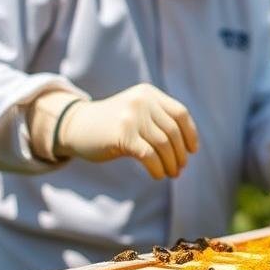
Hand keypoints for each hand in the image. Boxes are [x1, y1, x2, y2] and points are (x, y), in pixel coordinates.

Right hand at [56, 83, 198, 178]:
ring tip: (171, 173)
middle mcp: (142, 101)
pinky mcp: (123, 135)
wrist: (76, 126)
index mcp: (148, 93)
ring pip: (163, 145)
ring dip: (170, 163)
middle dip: (180, 153)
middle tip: (180, 168)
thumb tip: (187, 148)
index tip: (192, 150)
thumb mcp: (136, 112)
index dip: (190, 134)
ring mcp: (132, 117)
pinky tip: (157, 175)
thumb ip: (159, 120)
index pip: (180, 113)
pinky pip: (149, 155)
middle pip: (173, 132)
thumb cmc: (111, 125)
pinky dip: (157, 168)